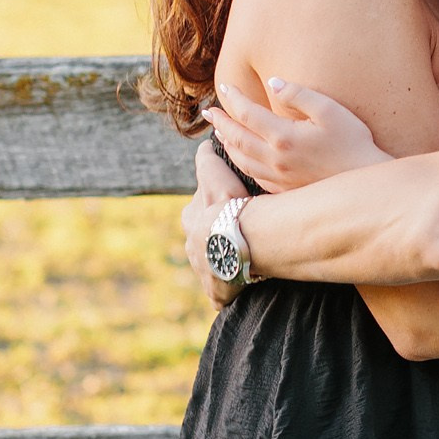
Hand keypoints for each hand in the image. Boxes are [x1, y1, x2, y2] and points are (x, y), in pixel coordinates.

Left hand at [184, 141, 249, 305]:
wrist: (237, 242)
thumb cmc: (226, 206)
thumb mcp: (215, 174)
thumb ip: (207, 160)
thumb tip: (203, 145)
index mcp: (191, 219)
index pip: (200, 211)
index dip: (215, 207)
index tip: (231, 205)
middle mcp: (192, 248)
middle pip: (204, 241)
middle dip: (217, 239)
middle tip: (241, 235)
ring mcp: (203, 272)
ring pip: (214, 265)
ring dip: (226, 263)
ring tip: (247, 259)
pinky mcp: (216, 293)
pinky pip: (222, 293)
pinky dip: (230, 290)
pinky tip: (242, 286)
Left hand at [205, 77, 390, 192]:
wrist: (365, 183)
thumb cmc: (353, 143)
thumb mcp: (330, 110)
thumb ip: (300, 94)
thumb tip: (272, 83)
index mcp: (284, 136)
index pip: (247, 113)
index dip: (232, 98)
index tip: (224, 87)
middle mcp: (275, 159)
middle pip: (236, 138)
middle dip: (220, 123)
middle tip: (208, 112)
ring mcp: (278, 178)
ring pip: (241, 160)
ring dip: (226, 144)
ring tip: (219, 133)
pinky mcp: (284, 190)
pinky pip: (253, 176)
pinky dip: (241, 164)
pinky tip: (241, 158)